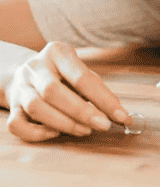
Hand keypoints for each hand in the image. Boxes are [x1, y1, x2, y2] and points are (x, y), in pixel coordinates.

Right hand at [6, 41, 134, 141]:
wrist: (25, 71)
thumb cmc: (60, 73)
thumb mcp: (77, 69)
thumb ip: (93, 86)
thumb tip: (117, 112)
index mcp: (57, 52)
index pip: (81, 76)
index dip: (103, 98)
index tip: (121, 116)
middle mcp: (35, 67)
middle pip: (54, 91)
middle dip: (82, 112)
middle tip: (103, 126)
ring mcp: (20, 86)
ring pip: (36, 107)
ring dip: (64, 123)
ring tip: (85, 130)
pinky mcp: (11, 106)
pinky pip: (17, 124)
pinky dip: (38, 133)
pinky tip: (56, 133)